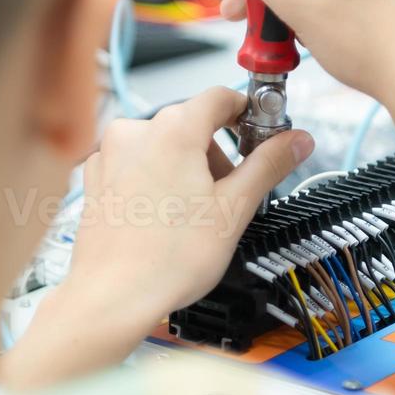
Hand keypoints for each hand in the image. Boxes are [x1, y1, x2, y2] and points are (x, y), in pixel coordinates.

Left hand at [68, 86, 312, 324]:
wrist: (114, 296)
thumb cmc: (167, 259)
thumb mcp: (236, 209)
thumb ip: (269, 165)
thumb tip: (297, 141)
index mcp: (173, 129)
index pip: (221, 97)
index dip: (248, 114)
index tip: (261, 136)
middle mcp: (136, 132)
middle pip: (192, 124)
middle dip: (218, 154)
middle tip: (231, 195)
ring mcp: (111, 155)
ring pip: (164, 146)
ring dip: (188, 169)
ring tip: (195, 216)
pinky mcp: (98, 178)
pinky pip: (138, 165)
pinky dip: (158, 181)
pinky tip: (166, 218)